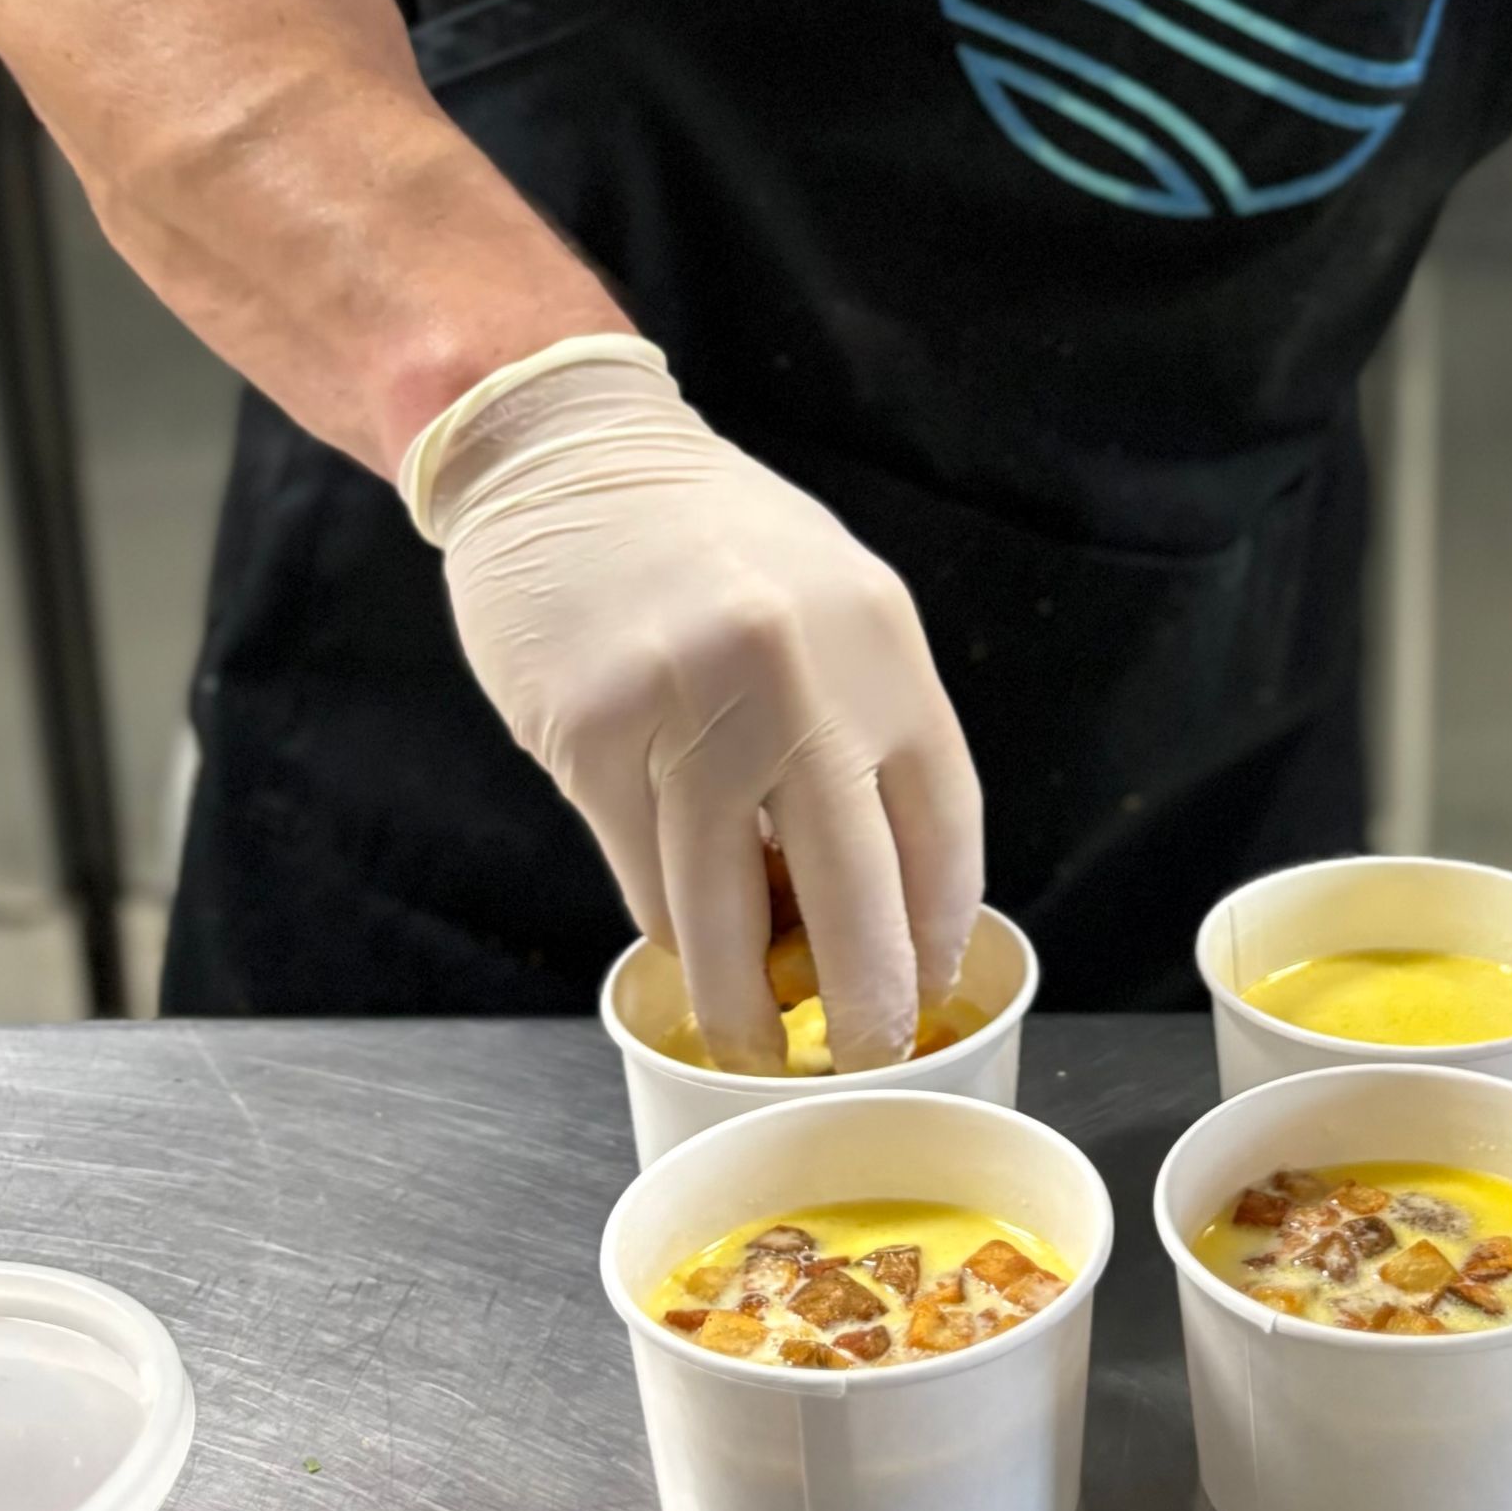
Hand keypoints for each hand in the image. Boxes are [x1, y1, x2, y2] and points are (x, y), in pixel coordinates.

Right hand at [401, 334, 982, 1072]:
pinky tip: (683, 938)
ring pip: (728, 915)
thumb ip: (863, 725)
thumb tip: (886, 891)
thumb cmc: (710, 538)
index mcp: (879, 643)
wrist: (570, 455)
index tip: (930, 985)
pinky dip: (670, 927)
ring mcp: (689, 710)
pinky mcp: (593, 738)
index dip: (939, 929)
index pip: (941, 825)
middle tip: (862, 1055)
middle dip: (864, 1004)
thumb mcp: (830, 601)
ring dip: (745, 1000)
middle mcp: (795, 677)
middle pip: (854, 898)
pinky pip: (645, 881)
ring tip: (756, 1038)